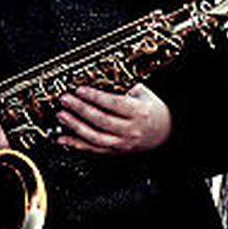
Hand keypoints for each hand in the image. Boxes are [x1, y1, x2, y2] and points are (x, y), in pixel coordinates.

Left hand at [55, 84, 171, 153]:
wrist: (166, 133)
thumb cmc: (153, 111)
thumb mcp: (144, 94)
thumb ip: (124, 86)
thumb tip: (102, 76)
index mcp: (138, 112)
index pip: (113, 104)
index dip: (95, 97)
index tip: (80, 89)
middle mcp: (130, 130)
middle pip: (101, 120)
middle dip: (80, 109)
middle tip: (65, 100)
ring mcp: (122, 143)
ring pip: (95, 137)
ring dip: (75, 127)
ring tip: (62, 116)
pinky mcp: (116, 152)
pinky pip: (93, 150)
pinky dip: (76, 145)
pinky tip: (63, 139)